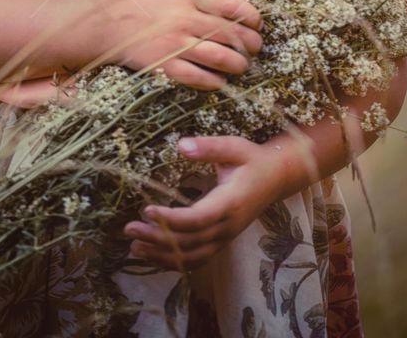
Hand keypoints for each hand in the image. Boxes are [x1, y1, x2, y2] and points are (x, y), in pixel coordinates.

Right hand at [106, 0, 263, 90]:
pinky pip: (197, 77)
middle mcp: (186, 19)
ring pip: (218, 58)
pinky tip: (220, 81)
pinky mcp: (165, 65)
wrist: (109, 23)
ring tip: (242, 66)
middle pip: (230, 34)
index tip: (258, 24)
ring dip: (237, 64)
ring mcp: (176, 44)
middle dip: (250, 44)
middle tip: (255, 48)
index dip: (252, 17)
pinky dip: (214, 81)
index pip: (233, 6)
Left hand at [123, 135, 285, 271]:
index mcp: (230, 203)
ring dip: (162, 255)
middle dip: (157, 238)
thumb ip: (209, 147)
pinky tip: (154, 257)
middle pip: (189, 242)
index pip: (197, 219)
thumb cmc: (253, 160)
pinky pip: (197, 260)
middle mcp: (227, 227)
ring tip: (134, 247)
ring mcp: (224, 238)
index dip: (171, 219)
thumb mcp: (234, 147)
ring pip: (191, 257)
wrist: (277, 178)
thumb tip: (181, 145)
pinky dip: (174, 262)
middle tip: (129, 228)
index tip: (147, 210)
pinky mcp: (221, 242)